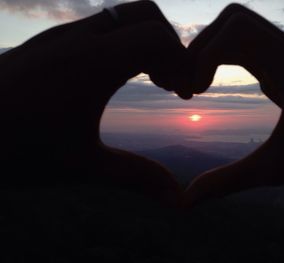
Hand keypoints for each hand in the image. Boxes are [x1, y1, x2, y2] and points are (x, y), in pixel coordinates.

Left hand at [0, 0, 188, 205]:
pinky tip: (117, 77)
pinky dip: (124, 43)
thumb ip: (136, 177)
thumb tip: (176, 199)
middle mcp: (79, 39)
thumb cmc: (15, 150)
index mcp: (91, 64)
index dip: (182, 62)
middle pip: (146, 15)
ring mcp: (63, 35)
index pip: (156, 37)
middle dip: (170, 46)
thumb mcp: (82, 166)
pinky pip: (102, 27)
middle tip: (171, 83)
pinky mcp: (53, 40)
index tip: (184, 94)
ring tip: (150, 79)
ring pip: (123, 16)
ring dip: (146, 42)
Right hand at [185, 4, 283, 206]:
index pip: (236, 33)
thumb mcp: (274, 172)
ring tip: (198, 83)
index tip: (193, 93)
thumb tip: (186, 201)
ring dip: (210, 48)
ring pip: (239, 24)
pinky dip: (222, 54)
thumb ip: (227, 183)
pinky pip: (247, 39)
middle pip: (233, 19)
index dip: (202, 57)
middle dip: (201, 48)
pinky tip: (214, 82)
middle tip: (190, 86)